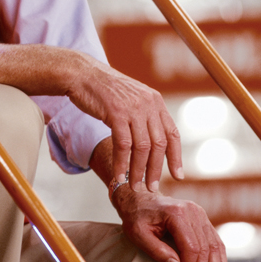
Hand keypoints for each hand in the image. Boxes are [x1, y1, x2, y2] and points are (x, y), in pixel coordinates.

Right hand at [67, 57, 182, 191]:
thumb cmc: (103, 89)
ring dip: (139, 170)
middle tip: (152, 187)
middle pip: (159, 144)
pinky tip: (119, 175)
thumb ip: (143, 115)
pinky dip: (122, 163)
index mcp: (155, 101)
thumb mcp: (131, 98)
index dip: (176, 157)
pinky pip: (123, 145)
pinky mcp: (117, 113)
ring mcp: (133, 108)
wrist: (82, 74)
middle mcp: (148, 104)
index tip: (178, 175)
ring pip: (142, 147)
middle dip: (156, 169)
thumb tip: (150, 142)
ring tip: (134, 185)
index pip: (172, 133)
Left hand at [113, 186, 227, 261]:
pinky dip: (220, 261)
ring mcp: (199, 214)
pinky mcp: (202, 219)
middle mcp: (192, 211)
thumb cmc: (136, 217)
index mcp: (177, 213)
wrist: (140, 199)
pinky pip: (215, 242)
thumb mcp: (138, 234)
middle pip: (204, 248)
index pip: (190, 247)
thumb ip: (156, 250)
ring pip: (214, 246)